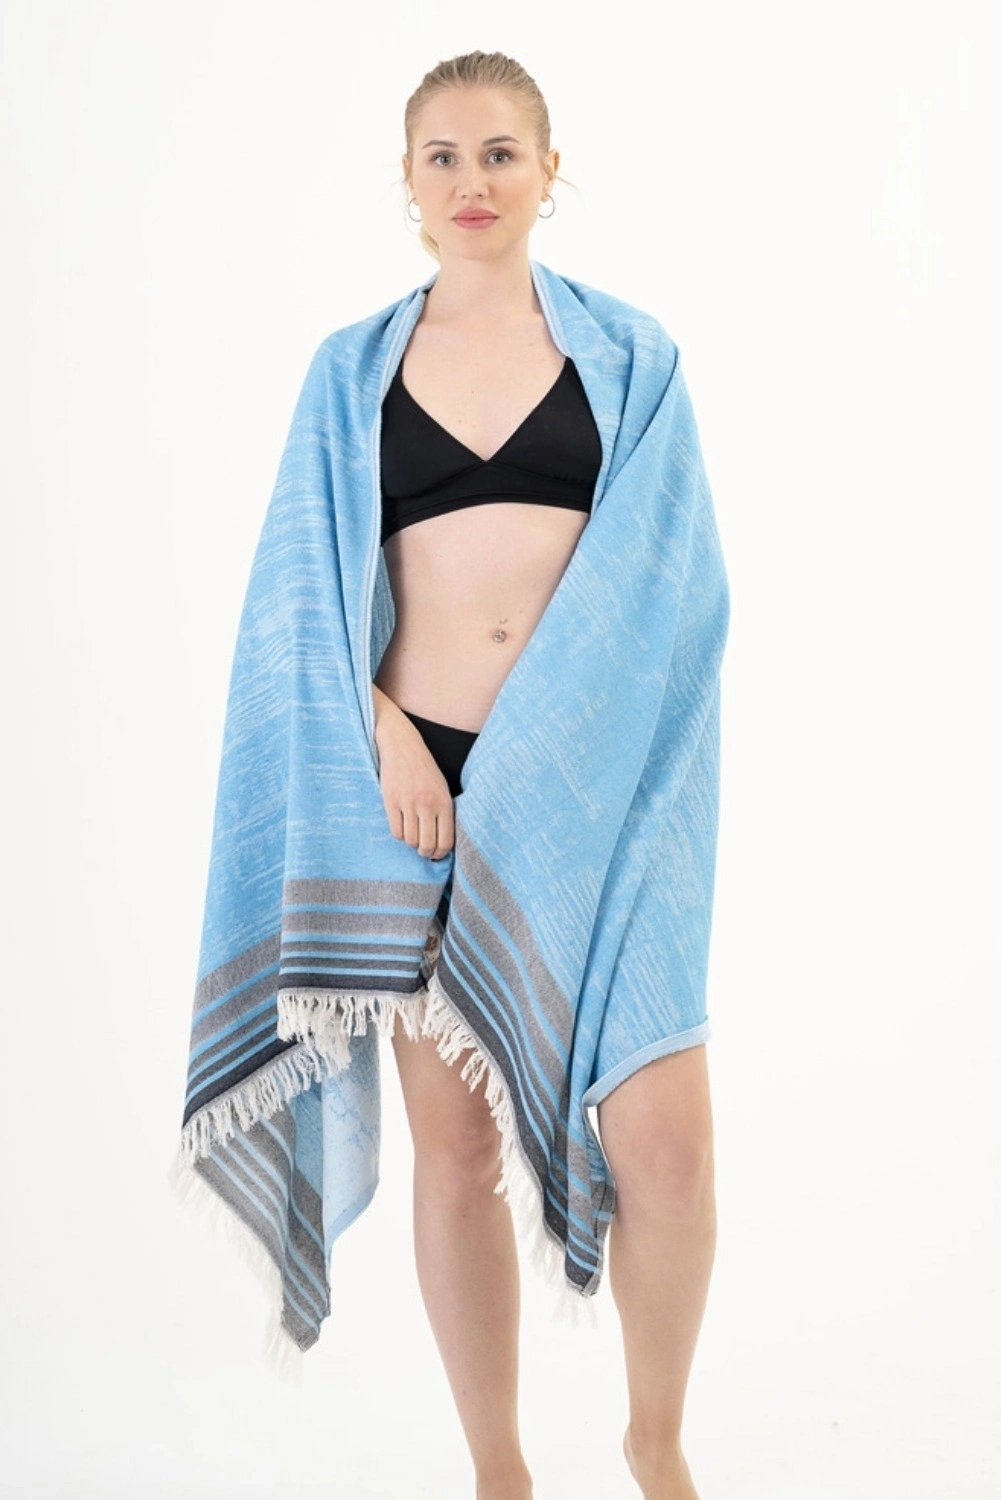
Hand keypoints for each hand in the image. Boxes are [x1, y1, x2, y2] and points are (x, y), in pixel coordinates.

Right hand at [375, 710, 454, 859]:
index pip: (446, 841)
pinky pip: (396, 831)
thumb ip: (444, 813)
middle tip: (423, 850)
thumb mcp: (442, 788)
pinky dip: (399, 834)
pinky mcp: (391, 801)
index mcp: (444, 802)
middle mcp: (427, 804)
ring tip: (412, 833)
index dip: (440, 854)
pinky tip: (402, 825)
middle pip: (427, 845)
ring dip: (411, 842)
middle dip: (425, 852)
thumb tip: (442, 843)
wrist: (403, 746)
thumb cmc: (425, 769)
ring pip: (410, 840)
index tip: (436, 854)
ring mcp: (408, 803)